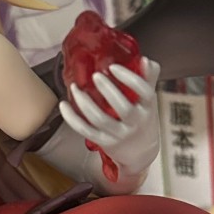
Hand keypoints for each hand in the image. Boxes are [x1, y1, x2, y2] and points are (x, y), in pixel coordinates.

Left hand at [60, 57, 160, 180]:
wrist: (141, 153)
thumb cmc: (143, 120)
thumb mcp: (149, 100)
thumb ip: (148, 78)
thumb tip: (145, 59)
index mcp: (148, 107)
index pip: (144, 91)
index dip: (129, 78)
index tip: (114, 67)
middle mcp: (135, 122)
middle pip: (123, 108)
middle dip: (108, 90)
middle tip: (96, 76)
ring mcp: (119, 133)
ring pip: (100, 120)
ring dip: (85, 103)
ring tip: (75, 88)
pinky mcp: (104, 142)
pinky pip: (85, 130)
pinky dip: (72, 118)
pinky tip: (64, 105)